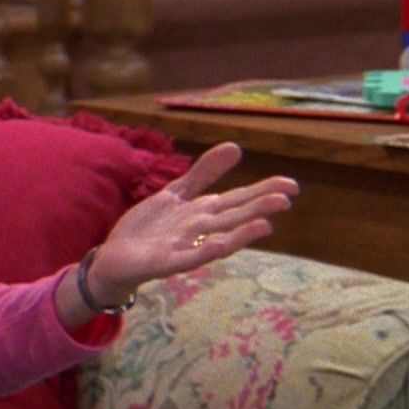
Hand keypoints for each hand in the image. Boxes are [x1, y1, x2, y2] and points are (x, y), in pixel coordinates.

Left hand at [84, 143, 295, 307]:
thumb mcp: (177, 193)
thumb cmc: (152, 227)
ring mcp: (187, 246)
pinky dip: (205, 251)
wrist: (116, 256)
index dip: (264, 190)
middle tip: (287, 199)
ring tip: (266, 224)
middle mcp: (201, 229)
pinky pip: (190, 257)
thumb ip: (204, 172)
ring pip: (219, 237)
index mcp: (204, 212)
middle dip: (259, 208)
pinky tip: (220, 244)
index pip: (239, 198)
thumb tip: (236, 146)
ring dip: (241, 232)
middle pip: (234, 215)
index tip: (291, 185)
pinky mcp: (168, 262)